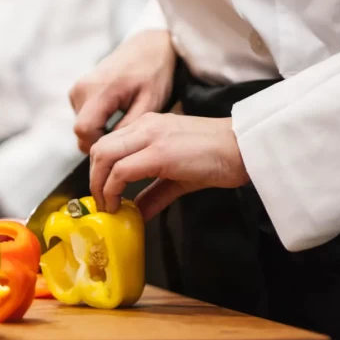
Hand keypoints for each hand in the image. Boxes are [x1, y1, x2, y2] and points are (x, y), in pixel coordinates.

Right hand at [70, 30, 176, 153]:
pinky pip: (83, 116)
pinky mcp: (78, 90)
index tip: (121, 147)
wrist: (148, 47)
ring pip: (81, 125)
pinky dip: (97, 122)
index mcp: (99, 90)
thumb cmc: (153, 73)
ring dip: (99, 131)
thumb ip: (129, 127)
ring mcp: (77, 88)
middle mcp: (82, 88)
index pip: (84, 130)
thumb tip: (112, 149)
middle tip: (127, 139)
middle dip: (101, 140)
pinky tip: (116, 115)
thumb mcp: (150, 103)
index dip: (100, 145)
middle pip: (81, 131)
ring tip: (124, 123)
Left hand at [89, 113, 248, 217]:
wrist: (246, 147)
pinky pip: (122, 170)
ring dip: (100, 186)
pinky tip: (121, 206)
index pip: (107, 144)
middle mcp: (144, 126)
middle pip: (98, 149)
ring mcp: (151, 136)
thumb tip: (136, 213)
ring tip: (108, 206)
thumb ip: (154, 193)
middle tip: (101, 203)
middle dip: (93, 180)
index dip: (98, 172)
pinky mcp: (160, 153)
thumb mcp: (178, 176)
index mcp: (147, 126)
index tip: (102, 195)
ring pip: (104, 156)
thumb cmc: (218, 158)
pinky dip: (114, 190)